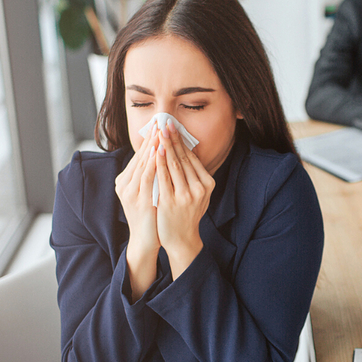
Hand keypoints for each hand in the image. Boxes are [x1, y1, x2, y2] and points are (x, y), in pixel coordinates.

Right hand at [115, 124, 160, 299]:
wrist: (146, 240)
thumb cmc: (151, 215)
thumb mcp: (149, 191)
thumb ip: (151, 175)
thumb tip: (162, 155)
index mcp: (125, 180)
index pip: (139, 156)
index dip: (149, 140)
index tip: (159, 125)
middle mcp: (124, 184)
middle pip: (139, 157)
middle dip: (151, 139)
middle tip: (160, 122)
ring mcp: (130, 192)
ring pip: (142, 165)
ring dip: (151, 147)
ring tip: (159, 133)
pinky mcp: (138, 200)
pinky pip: (146, 178)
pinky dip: (152, 164)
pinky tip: (159, 153)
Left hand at [155, 120, 214, 278]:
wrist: (182, 238)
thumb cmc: (187, 214)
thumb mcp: (198, 194)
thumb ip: (194, 176)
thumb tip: (188, 151)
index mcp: (207, 184)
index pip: (192, 158)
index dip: (182, 141)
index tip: (174, 127)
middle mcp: (199, 188)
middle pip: (183, 158)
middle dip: (173, 138)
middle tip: (165, 123)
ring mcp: (185, 195)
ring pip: (173, 165)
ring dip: (165, 146)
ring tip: (159, 132)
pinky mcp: (171, 201)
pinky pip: (163, 177)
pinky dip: (159, 162)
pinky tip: (154, 151)